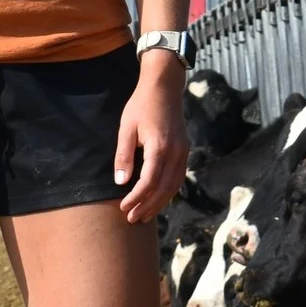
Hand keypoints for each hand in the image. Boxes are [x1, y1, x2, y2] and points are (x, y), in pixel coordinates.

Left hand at [115, 51, 187, 223]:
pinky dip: (168, 192)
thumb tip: (121, 182)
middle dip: (148, 206)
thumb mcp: (126, 128)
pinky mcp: (185, 150)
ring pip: (174, 186)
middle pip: (163, 188)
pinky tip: (158, 198)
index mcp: (159, 147)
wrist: (164, 87)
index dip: (136, 198)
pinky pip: (178, 177)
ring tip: (145, 215)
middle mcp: (175, 152)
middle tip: (132, 219)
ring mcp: (183, 152)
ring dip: (159, 203)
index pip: (149, 182)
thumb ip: (124, 156)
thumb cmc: (141, 106)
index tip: (123, 207)